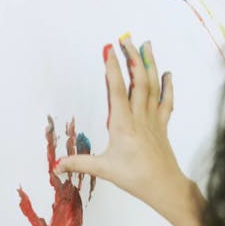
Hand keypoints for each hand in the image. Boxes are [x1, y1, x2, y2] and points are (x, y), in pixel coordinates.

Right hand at [55, 34, 189, 219]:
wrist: (165, 186)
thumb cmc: (135, 178)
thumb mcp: (104, 170)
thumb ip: (79, 163)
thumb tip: (55, 166)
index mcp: (123, 124)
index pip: (117, 90)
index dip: (113, 69)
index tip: (110, 50)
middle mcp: (139, 117)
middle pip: (138, 81)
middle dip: (132, 58)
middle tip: (127, 39)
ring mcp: (153, 120)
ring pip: (153, 86)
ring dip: (149, 64)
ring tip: (146, 45)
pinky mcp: (162, 126)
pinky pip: (166, 102)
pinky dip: (168, 86)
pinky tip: (168, 73)